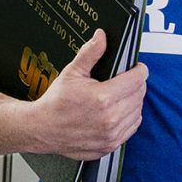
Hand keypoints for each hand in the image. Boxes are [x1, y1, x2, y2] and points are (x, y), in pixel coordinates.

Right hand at [26, 30, 148, 160]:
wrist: (42, 129)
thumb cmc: (55, 102)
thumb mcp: (72, 72)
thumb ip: (90, 53)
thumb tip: (101, 36)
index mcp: (102, 97)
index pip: (137, 80)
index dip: (139, 70)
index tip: (137, 68)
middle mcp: (110, 118)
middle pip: (139, 95)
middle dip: (136, 85)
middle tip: (127, 80)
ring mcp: (111, 134)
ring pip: (138, 112)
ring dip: (134, 102)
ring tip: (121, 95)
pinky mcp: (110, 145)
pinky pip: (131, 128)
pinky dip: (129, 118)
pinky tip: (118, 112)